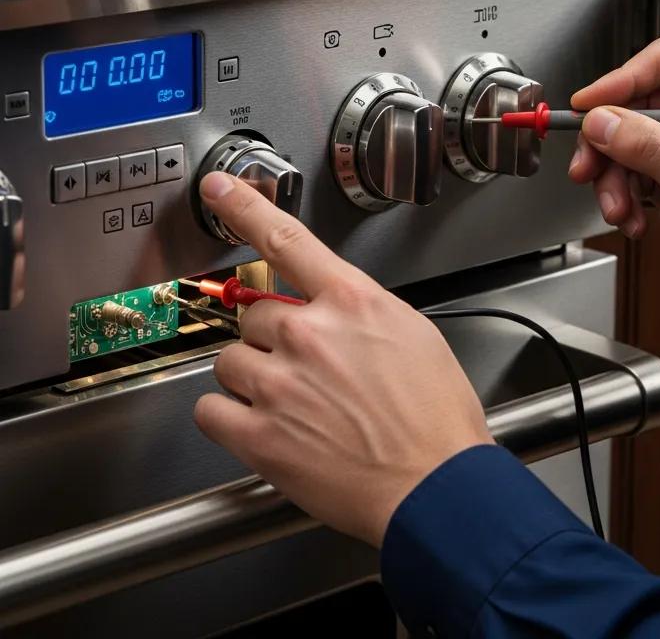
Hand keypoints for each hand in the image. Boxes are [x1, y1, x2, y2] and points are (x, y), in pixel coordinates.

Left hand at [193, 172, 492, 547]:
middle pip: (254, 314)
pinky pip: (211, 409)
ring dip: (251, 376)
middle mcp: (311, 334)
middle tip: (302, 367)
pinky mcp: (262, 435)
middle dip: (272, 337)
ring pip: (230, 360)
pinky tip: (260, 423)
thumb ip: (361, 312)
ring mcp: (282, 384)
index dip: (245, 207)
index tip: (219, 187)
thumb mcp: (413, 335)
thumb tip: (333, 307)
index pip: (287, 240)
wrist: (436, 485)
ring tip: (290, 402)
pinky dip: (227, 415)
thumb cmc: (435, 417)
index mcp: (353, 302)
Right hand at [568, 38, 659, 344]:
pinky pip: (628, 172)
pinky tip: (633, 219)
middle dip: (608, 141)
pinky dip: (621, 196)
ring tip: (618, 208)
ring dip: (611, 177)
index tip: (588, 106)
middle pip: (635, 104)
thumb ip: (650, 149)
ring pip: (624, 141)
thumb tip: (602, 120)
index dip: (622, 80)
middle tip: (588, 167)